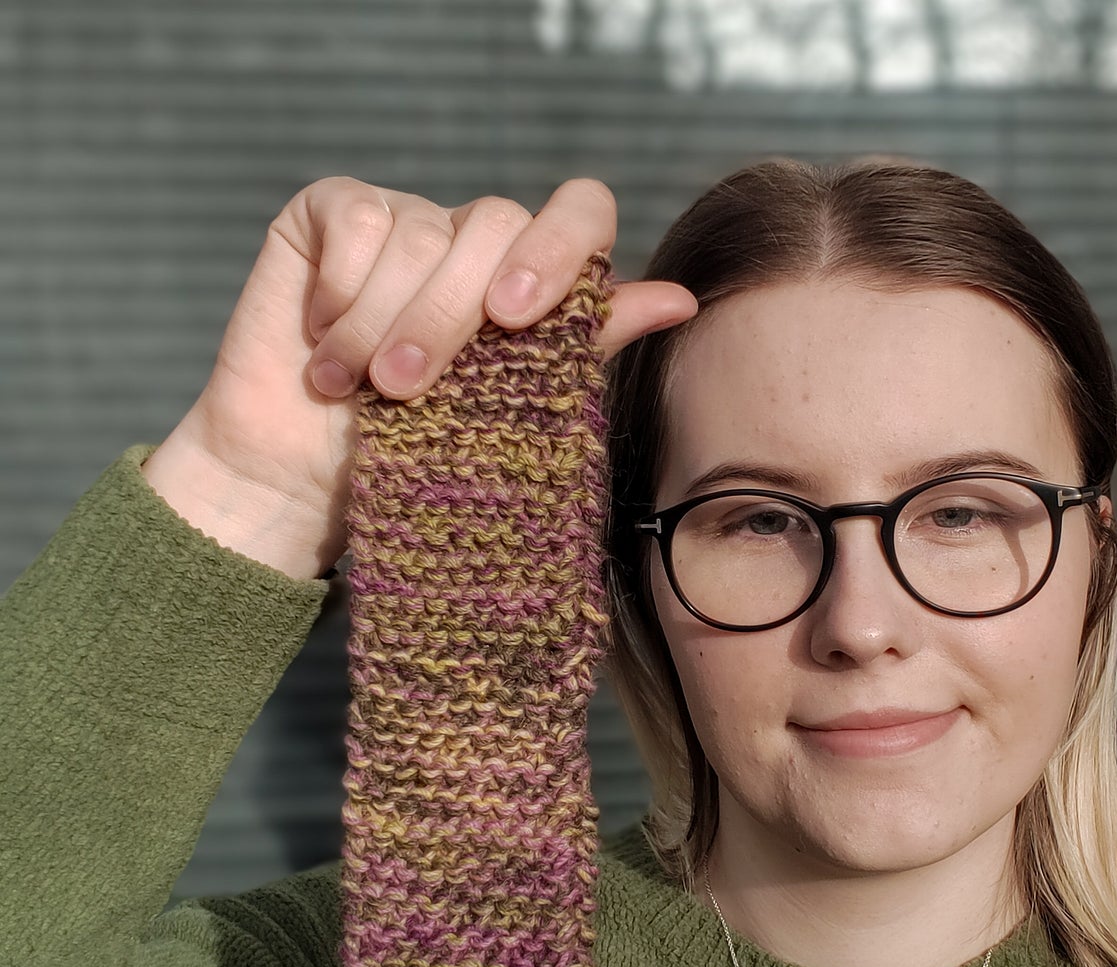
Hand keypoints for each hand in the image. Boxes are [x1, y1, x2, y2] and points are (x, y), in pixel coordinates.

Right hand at [142, 176, 695, 578]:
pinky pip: (355, 217)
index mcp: (530, 278)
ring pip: (420, 232)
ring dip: (382, 323)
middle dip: (447, 320)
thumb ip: (586, 343)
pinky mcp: (331, 210)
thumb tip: (681, 299)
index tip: (515, 316)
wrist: (305, 478)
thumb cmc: (416, 451)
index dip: (558, 248)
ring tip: (352, 383)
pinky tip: (322, 338)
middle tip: (403, 389)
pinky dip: (340, 290)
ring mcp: (406, 216)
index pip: (580, 211)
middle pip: (495, 225)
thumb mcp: (512, 406)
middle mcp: (474, 239)